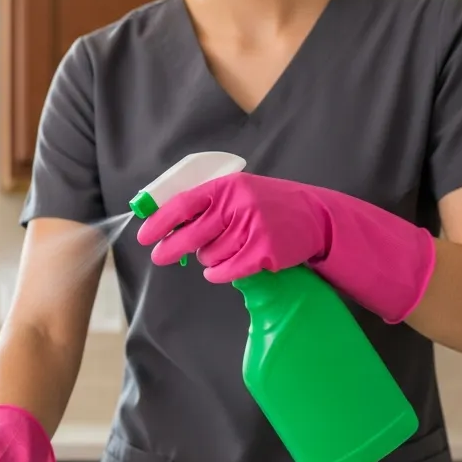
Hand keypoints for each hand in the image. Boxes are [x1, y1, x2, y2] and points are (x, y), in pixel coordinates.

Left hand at [136, 171, 435, 322]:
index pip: (183, 204)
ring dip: (209, 259)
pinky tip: (223, 270)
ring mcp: (252, 228)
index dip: (159, 221)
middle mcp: (238, 205)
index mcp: (227, 187)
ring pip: (209, 256)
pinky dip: (220, 274)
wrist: (318, 218)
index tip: (143, 236)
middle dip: (170, 248)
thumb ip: (209, 206)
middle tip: (160, 257)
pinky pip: (226, 271)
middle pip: (190, 234)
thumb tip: (169, 226)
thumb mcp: (241, 195)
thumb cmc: (272, 207)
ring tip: (227, 250)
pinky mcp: (264, 252)